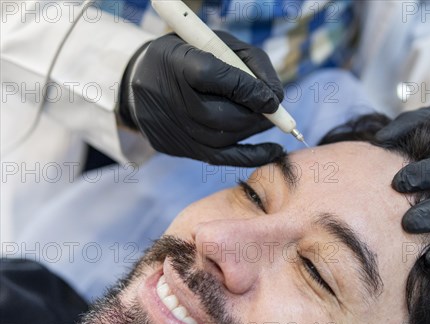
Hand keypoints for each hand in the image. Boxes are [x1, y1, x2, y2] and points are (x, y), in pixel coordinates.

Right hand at [118, 32, 284, 166]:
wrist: (137, 82)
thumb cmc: (188, 58)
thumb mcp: (215, 44)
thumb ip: (250, 62)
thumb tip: (277, 96)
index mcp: (180, 63)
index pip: (217, 77)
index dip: (251, 89)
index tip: (274, 98)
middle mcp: (174, 100)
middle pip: (226, 116)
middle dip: (257, 116)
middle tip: (274, 112)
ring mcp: (174, 128)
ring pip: (226, 138)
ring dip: (253, 131)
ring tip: (266, 121)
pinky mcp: (176, 148)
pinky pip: (220, 157)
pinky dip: (251, 155)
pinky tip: (273, 151)